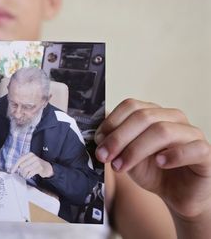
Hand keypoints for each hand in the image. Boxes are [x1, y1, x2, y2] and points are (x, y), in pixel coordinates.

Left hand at [11, 152, 53, 178]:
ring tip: (26, 175)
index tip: (12, 171)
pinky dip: (28, 176)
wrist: (47, 168)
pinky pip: (30, 173)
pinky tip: (29, 176)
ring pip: (25, 170)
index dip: (15, 166)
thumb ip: (22, 163)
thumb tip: (12, 168)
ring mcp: (37, 162)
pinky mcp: (40, 168)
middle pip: (22, 166)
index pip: (20, 160)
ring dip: (24, 174)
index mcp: (29, 154)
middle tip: (23, 174)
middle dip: (21, 171)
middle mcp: (33, 157)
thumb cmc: (36, 165)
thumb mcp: (29, 161)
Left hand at [94, 99, 210, 219]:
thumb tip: (100, 138)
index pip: (131, 106)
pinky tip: (160, 163)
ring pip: (162, 131)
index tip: (98, 141)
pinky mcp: (205, 152)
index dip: (111, 122)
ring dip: (136, 149)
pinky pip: (192, 148)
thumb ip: (115, 145)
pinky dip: (173, 155)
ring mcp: (191, 133)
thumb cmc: (154, 171)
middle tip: (105, 156)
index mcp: (153, 114)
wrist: (177, 194)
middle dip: (119, 138)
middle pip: (143, 117)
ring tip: (121, 166)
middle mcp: (173, 118)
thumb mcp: (127, 157)